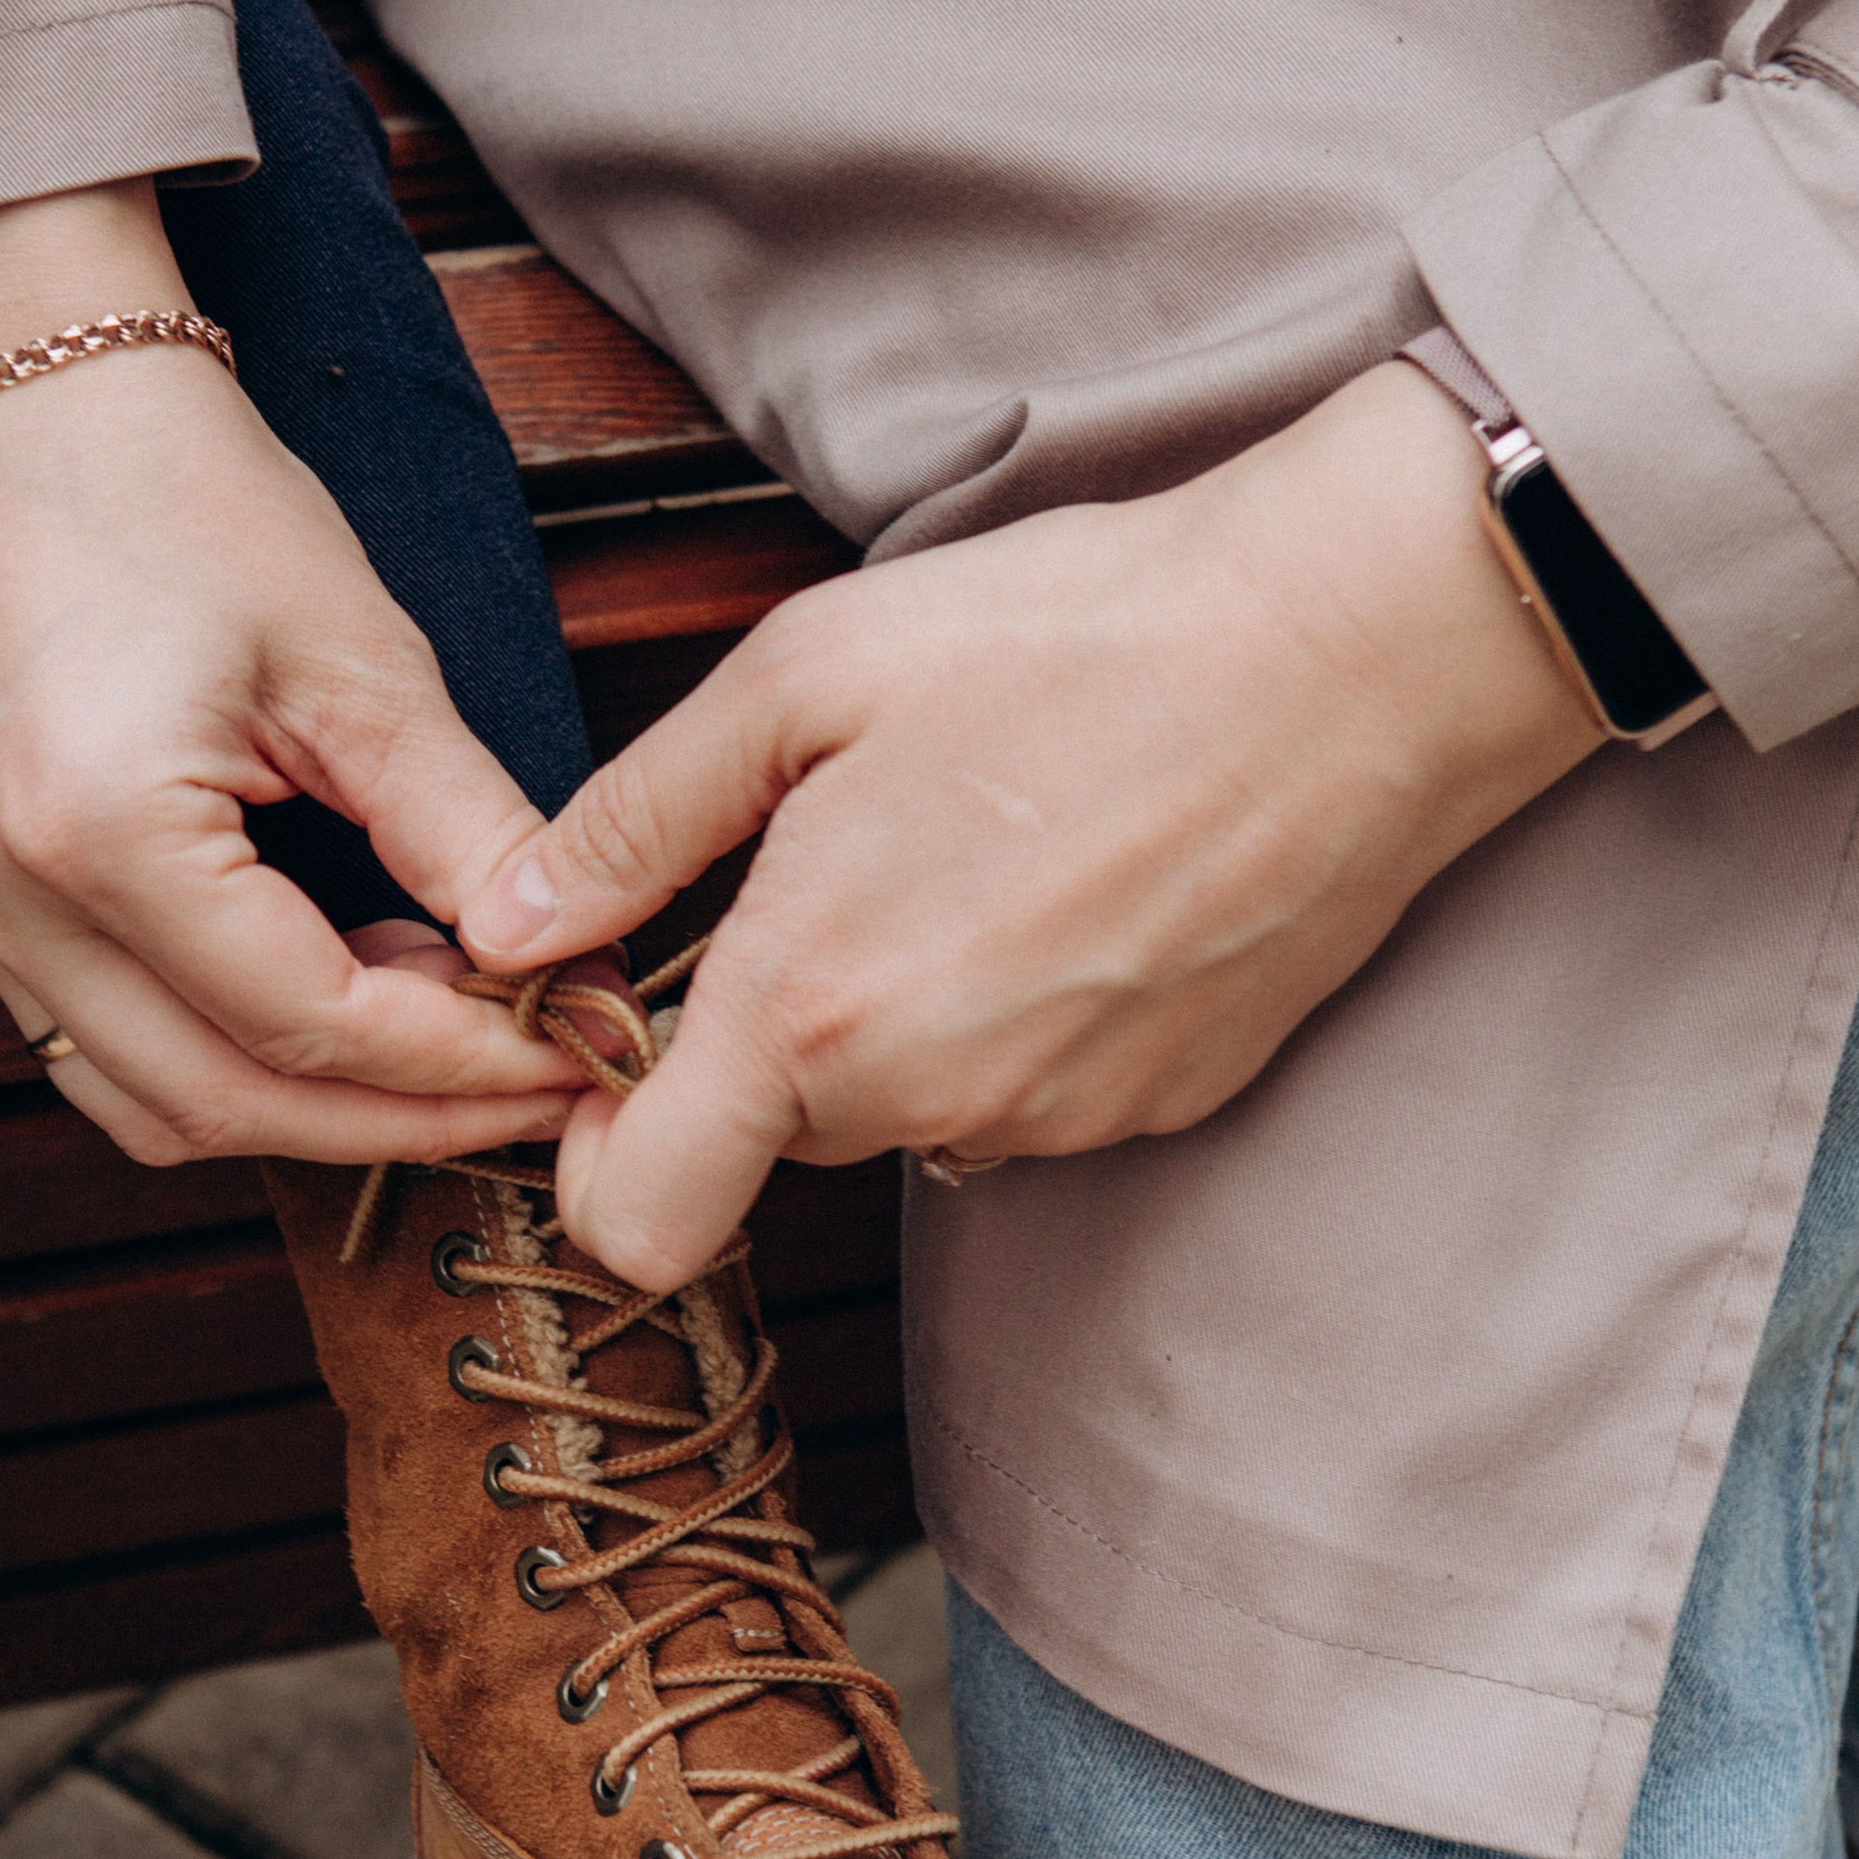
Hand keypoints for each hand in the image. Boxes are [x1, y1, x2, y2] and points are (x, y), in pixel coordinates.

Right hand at [0, 183, 582, 1167]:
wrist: (20, 394)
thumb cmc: (182, 492)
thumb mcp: (358, 659)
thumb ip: (462, 829)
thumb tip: (567, 959)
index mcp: (103, 830)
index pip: (311, 1028)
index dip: (462, 1061)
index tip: (577, 1047)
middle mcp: (9, 899)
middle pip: (226, 1106)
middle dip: (399, 1118)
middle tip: (533, 1083)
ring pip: (152, 1108)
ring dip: (307, 1112)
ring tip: (441, 1035)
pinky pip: (100, 1051)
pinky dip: (224, 1062)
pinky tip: (334, 994)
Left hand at [458, 363, 1604, 1286]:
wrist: (1352, 649)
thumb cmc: (1073, 634)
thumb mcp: (803, 676)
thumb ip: (629, 825)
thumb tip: (505, 927)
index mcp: (812, 1008)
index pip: (635, 1224)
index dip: (597, 1157)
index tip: (621, 1050)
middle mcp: (929, 1103)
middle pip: (771, 1139)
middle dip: (766, 1031)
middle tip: (831, 862)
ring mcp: (1055, 1118)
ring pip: (902, 1110)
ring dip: (895, 1014)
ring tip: (971, 845)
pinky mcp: (1157, 1105)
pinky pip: (1022, 1090)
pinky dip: (1012, 1012)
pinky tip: (1069, 879)